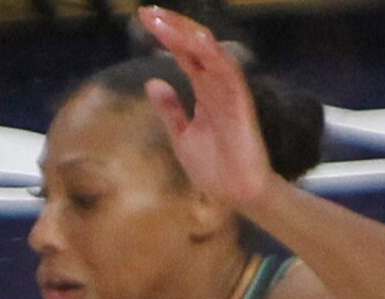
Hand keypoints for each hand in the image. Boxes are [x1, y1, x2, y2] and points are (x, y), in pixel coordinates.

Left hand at [138, 8, 276, 208]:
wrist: (235, 195)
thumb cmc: (214, 168)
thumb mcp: (181, 136)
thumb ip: (169, 109)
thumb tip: (152, 81)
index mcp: (203, 89)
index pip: (184, 53)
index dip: (166, 35)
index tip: (144, 18)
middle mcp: (217, 85)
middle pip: (195, 46)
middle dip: (173, 27)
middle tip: (148, 12)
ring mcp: (229, 92)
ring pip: (211, 53)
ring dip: (189, 36)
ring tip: (166, 21)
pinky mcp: (240, 105)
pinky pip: (229, 74)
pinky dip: (214, 56)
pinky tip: (198, 41)